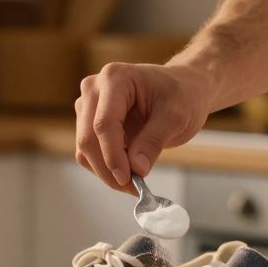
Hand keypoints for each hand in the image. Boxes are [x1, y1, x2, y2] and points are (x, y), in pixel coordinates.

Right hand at [74, 63, 213, 193]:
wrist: (183, 88)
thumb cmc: (182, 94)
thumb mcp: (176, 117)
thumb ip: (153, 142)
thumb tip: (136, 169)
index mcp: (115, 78)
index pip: (104, 123)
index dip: (113, 155)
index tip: (127, 178)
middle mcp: (94, 89)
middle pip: (88, 138)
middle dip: (108, 168)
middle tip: (133, 188)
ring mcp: (89, 105)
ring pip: (84, 148)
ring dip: (105, 171)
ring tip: (134, 182)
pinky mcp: (90, 122)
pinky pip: (89, 152)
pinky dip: (105, 167)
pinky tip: (128, 173)